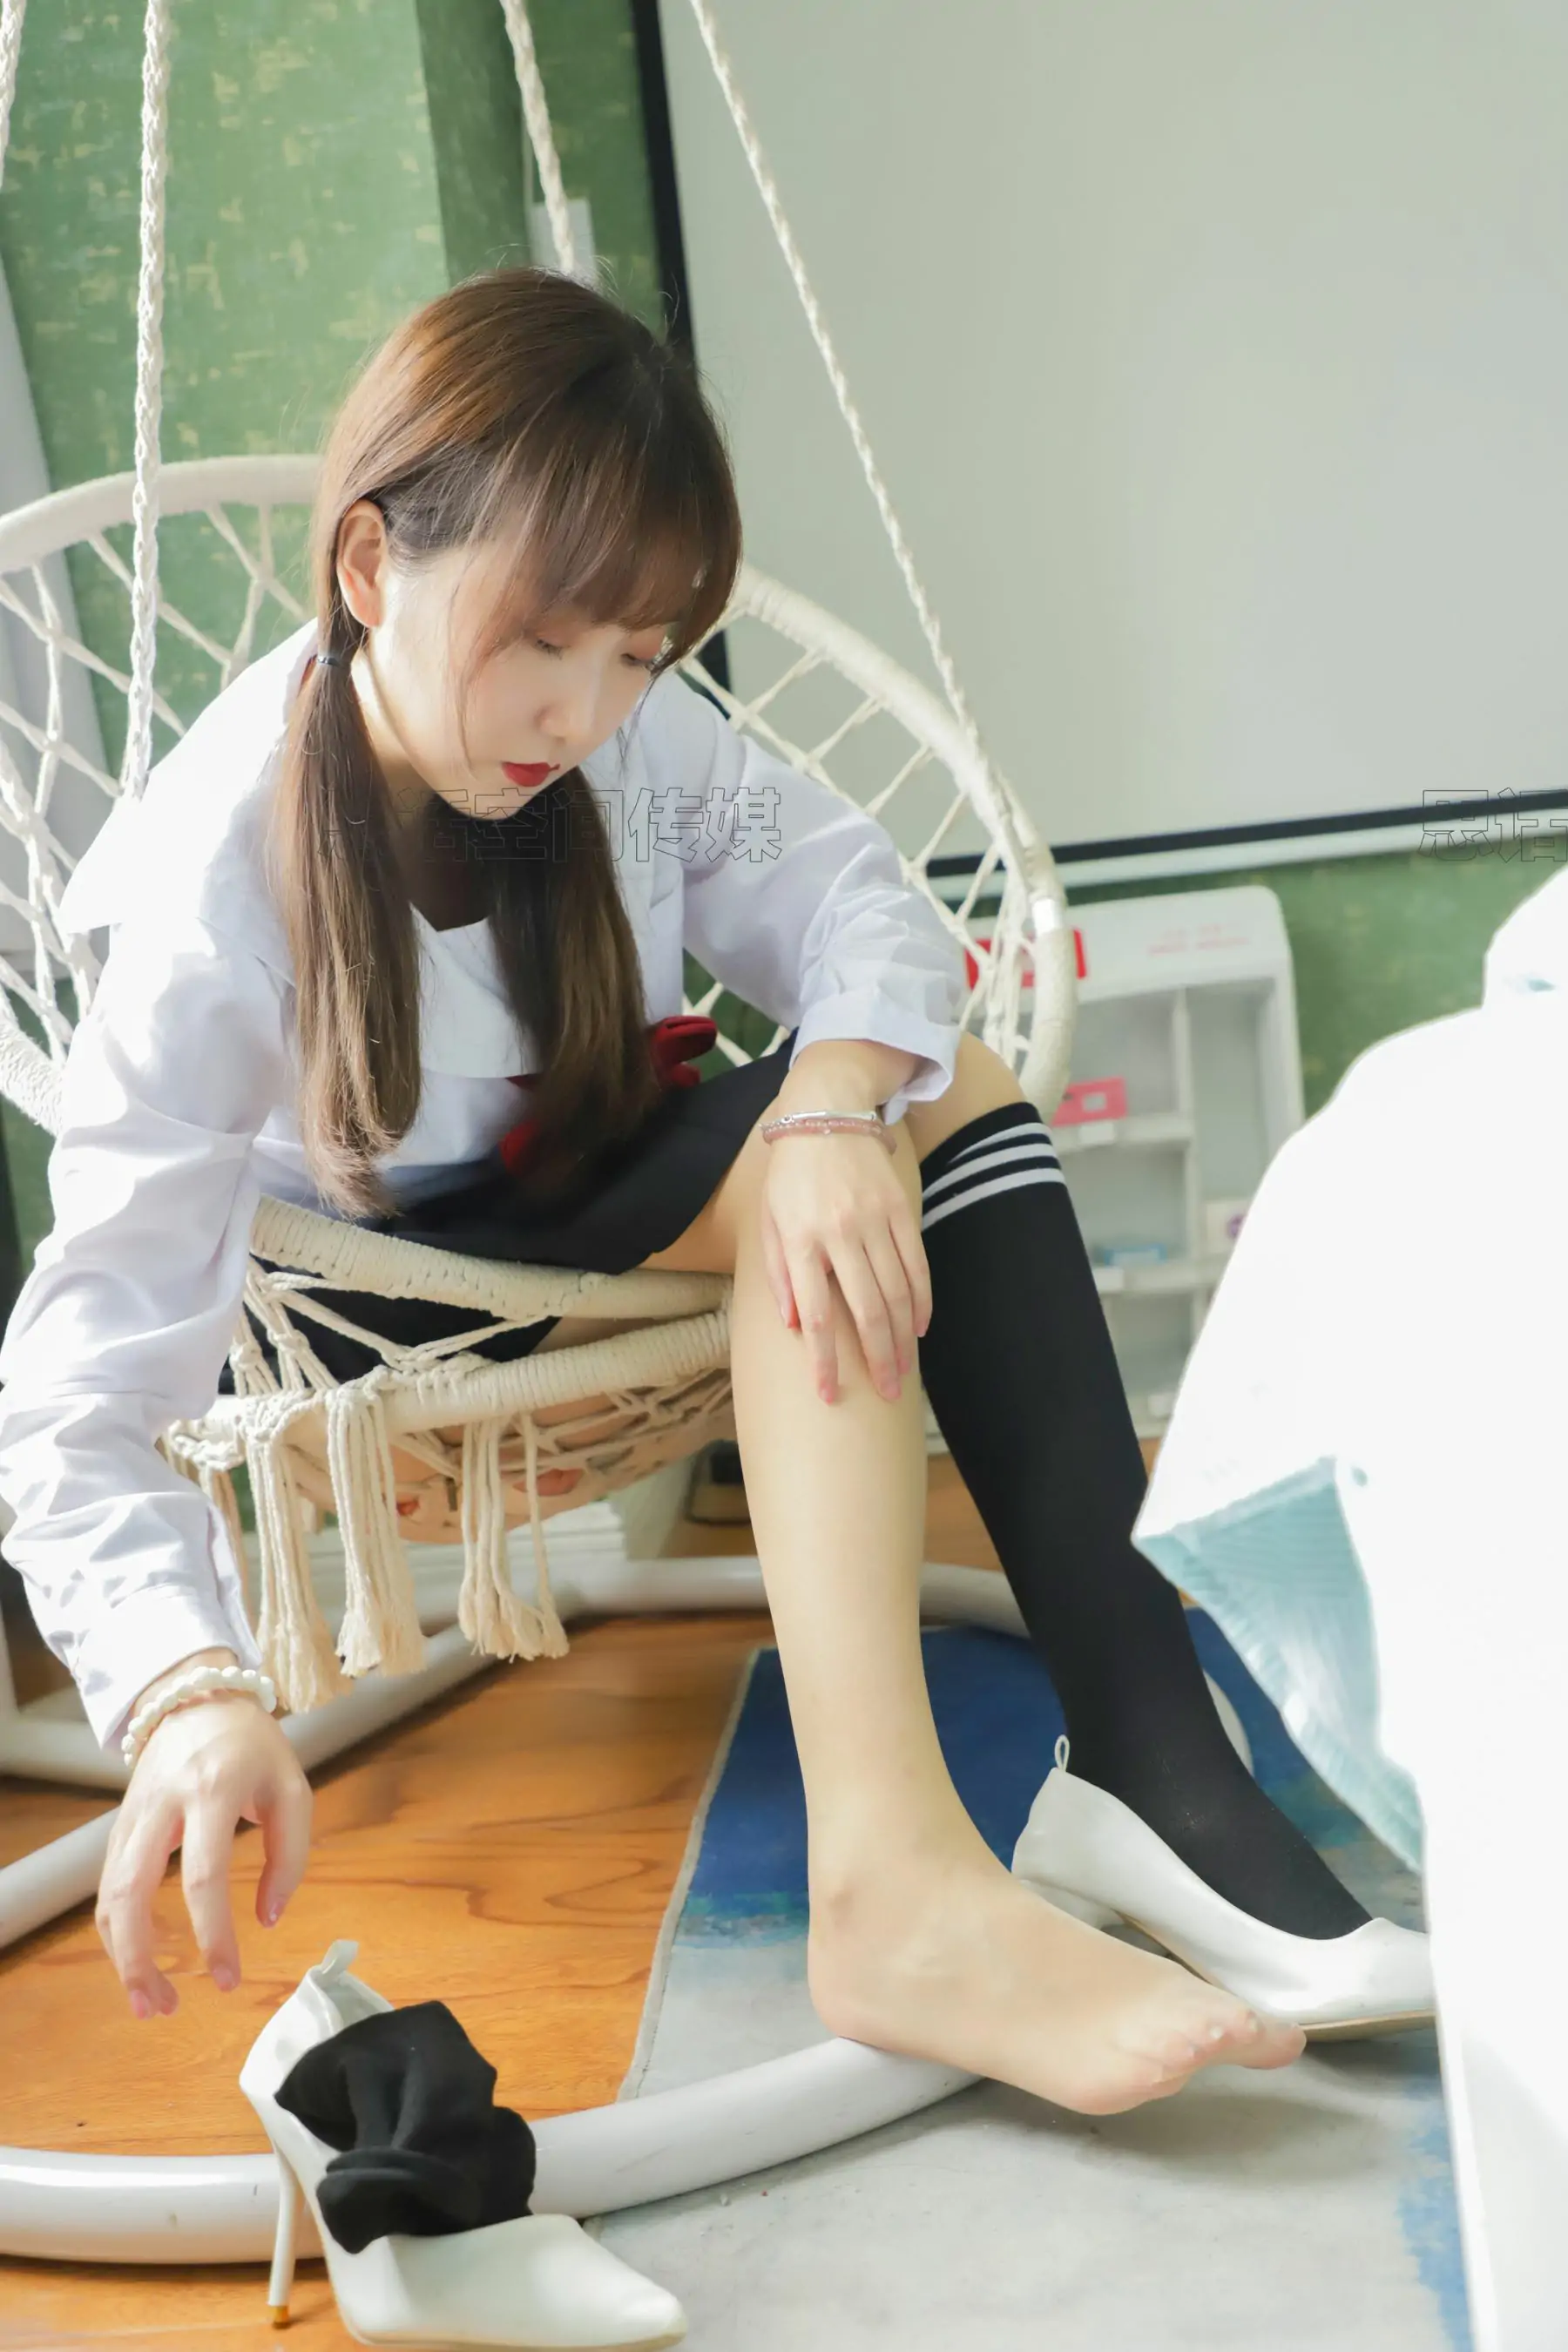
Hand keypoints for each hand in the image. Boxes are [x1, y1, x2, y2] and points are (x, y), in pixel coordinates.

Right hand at [96, 1648, 312, 2018]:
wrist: (198, 1697)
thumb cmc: (255, 1747)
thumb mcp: (292, 1788)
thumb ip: (290, 1854)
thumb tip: (269, 1920)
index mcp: (212, 1792)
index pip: (203, 1875)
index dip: (212, 1934)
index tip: (228, 1979)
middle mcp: (162, 1805)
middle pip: (130, 1893)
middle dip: (139, 1961)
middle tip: (163, 2010)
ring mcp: (131, 1816)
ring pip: (108, 1896)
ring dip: (121, 1957)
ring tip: (149, 2003)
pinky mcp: (118, 1827)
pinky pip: (108, 1887)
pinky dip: (118, 1932)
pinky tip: (142, 1959)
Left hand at [759, 1118, 930, 1405]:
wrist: (826, 1112)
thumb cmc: (790, 1174)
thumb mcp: (769, 1220)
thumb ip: (780, 1274)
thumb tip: (793, 1325)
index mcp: (800, 1240)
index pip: (814, 1315)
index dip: (824, 1360)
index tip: (831, 1395)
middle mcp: (839, 1233)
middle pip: (865, 1310)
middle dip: (878, 1359)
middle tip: (887, 1393)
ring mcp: (873, 1220)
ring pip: (896, 1292)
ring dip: (902, 1339)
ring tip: (903, 1371)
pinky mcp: (899, 1209)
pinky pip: (916, 1264)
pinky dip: (921, 1300)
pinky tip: (919, 1327)